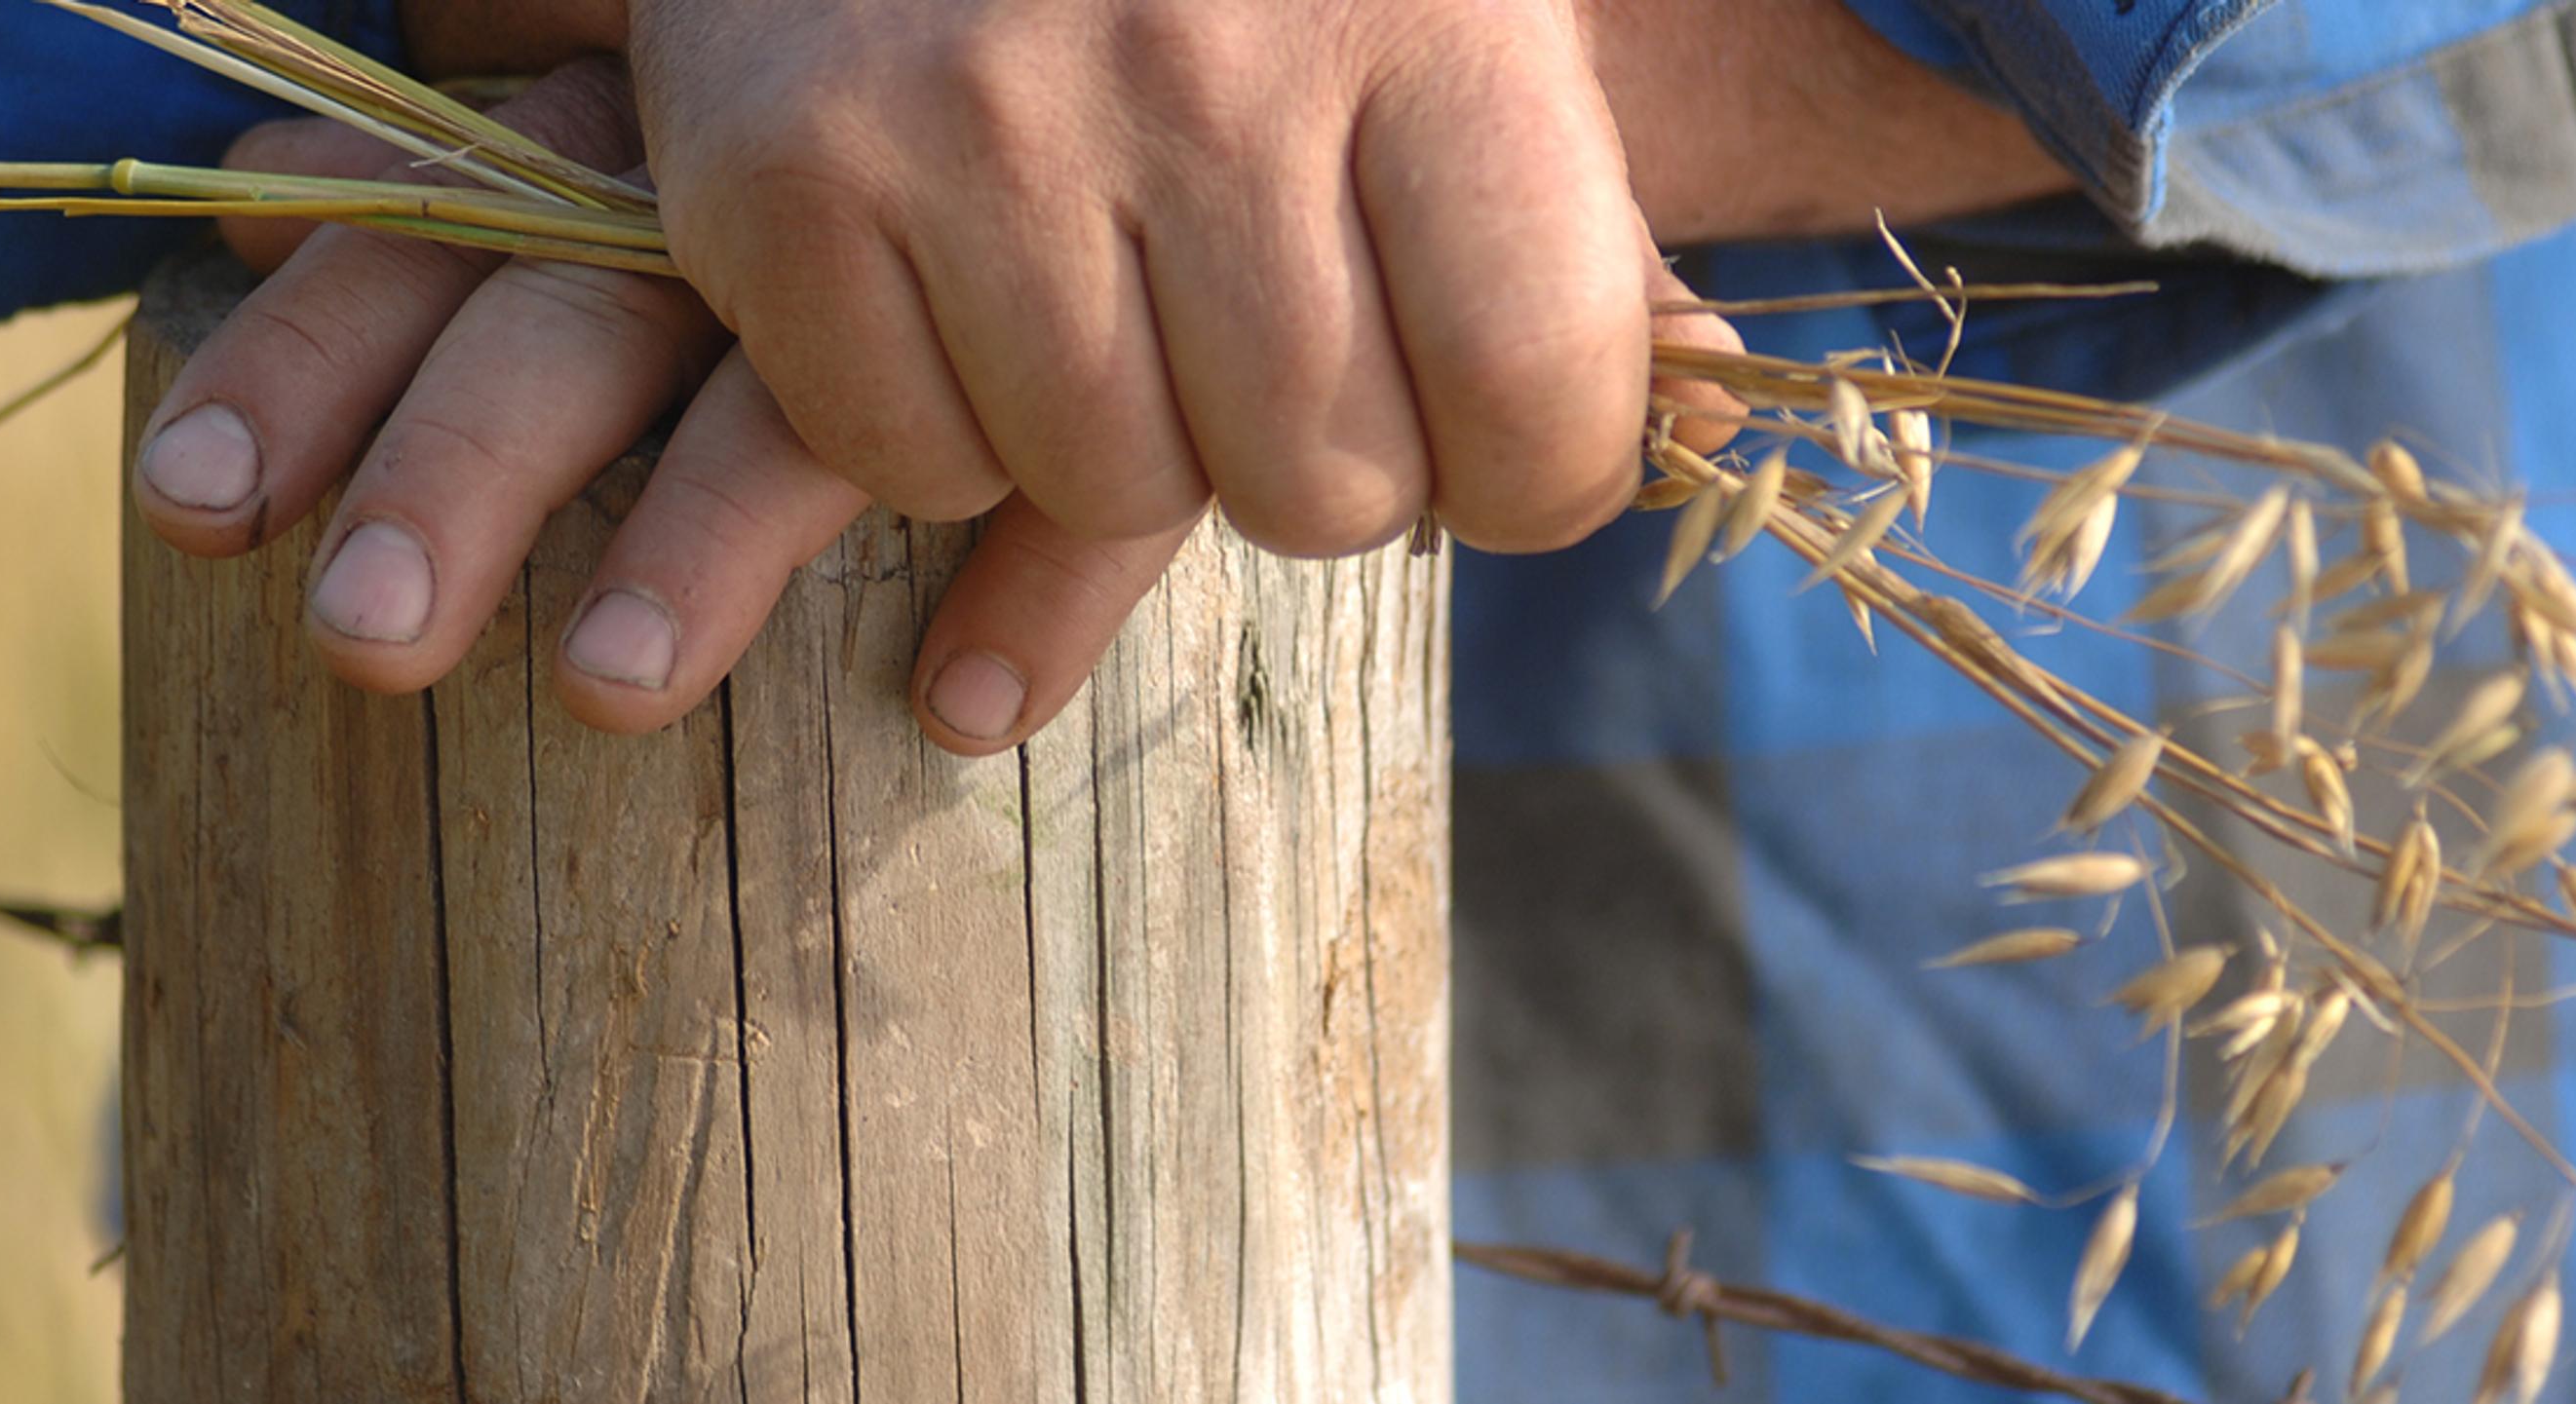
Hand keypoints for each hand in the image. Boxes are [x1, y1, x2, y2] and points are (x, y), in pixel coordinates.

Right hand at [142, 0, 2064, 753]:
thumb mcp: (1468, 0)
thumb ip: (1585, 207)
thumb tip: (1812, 315)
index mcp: (1448, 15)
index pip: (1550, 428)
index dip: (1532, 459)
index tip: (1489, 413)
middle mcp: (1226, 62)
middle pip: (1318, 484)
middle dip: (1301, 455)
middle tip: (1256, 350)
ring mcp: (984, 114)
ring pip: (1093, 483)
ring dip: (1093, 449)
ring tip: (1087, 318)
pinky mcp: (763, 152)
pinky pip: (869, 431)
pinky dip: (892, 418)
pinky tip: (908, 304)